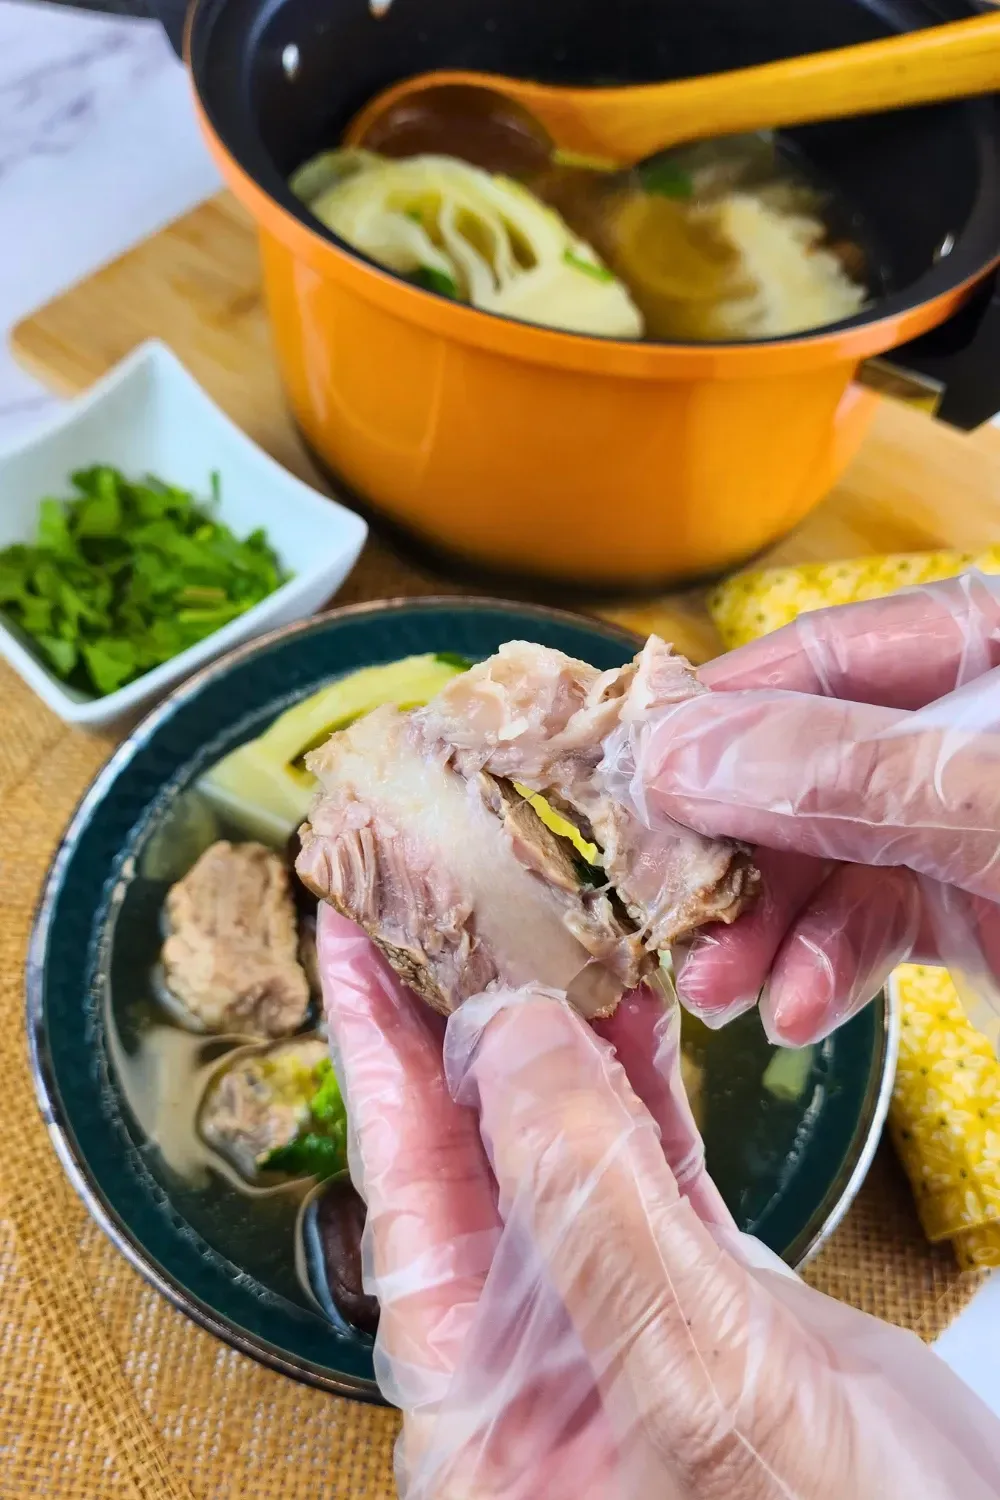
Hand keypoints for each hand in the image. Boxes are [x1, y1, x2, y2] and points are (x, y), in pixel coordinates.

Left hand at [318, 906, 999, 1498]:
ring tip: (536, 920)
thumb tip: (508, 1037)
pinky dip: (640, 1073)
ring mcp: (618, 1314)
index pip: (401, 1186)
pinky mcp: (702, 1294)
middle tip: (433, 893)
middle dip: (451, 1014)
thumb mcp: (687, 1378)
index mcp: (481, 1395)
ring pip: (562, 1138)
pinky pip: (649, 1156)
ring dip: (552, 1028)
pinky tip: (633, 1003)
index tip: (348, 935)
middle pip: (468, 1146)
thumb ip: (586, 1203)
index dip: (371, 1047)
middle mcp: (531, 1348)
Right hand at [604, 572, 999, 1043]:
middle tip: (660, 904)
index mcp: (982, 654)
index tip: (630, 767)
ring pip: (830, 860)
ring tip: (717, 988)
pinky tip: (797, 1012)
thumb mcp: (987, 801)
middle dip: (734, 850)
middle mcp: (955, 731)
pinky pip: (880, 926)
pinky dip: (830, 969)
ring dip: (765, 928)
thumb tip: (673, 756)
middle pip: (806, 768)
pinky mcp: (970, 909)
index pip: (823, 654)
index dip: (722, 707)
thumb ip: (844, 775)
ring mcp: (959, 823)